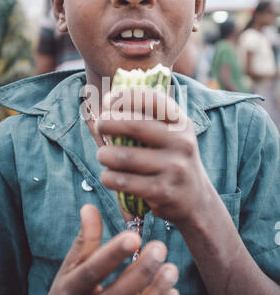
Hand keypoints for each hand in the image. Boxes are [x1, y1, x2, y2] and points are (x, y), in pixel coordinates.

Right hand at [37, 204, 178, 294]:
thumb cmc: (68, 291)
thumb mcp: (71, 265)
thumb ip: (85, 238)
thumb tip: (90, 206)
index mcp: (70, 290)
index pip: (91, 272)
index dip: (112, 254)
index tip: (134, 235)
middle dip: (142, 272)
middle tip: (161, 248)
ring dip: (157, 294)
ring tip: (172, 270)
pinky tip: (172, 293)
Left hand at [96, 87, 215, 226]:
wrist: (195, 198)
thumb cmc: (171, 159)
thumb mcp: (171, 135)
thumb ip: (148, 119)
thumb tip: (107, 102)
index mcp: (181, 124)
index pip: (153, 100)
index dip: (126, 96)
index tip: (108, 100)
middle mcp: (181, 143)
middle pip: (135, 126)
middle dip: (108, 123)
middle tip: (99, 126)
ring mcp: (173, 168)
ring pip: (124, 157)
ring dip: (104, 155)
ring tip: (103, 156)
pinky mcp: (162, 191)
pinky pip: (124, 181)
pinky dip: (108, 178)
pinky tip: (108, 177)